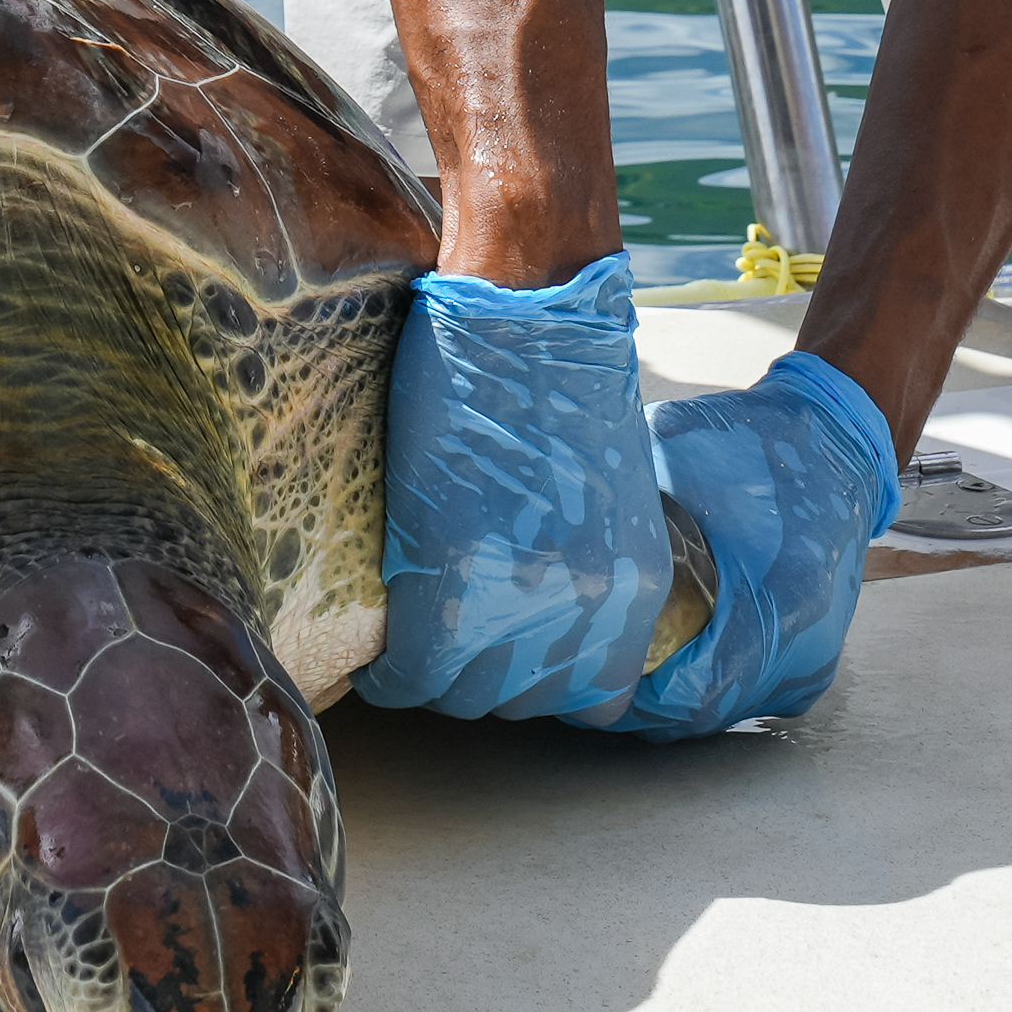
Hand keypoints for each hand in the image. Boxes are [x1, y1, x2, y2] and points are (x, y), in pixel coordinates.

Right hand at [356, 251, 681, 722]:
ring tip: (405, 626)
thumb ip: (578, 567)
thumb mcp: (602, 496)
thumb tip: (527, 616)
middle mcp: (586, 612)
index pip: (592, 700)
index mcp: (635, 589)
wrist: (531, 308)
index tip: (504, 653)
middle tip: (441, 635)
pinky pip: (408, 673)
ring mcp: (518, 603)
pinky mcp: (449, 581)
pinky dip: (386, 669)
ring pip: (457, 697)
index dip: (538, 680)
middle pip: (516, 703)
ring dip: (427, 672)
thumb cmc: (560, 379)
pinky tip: (377, 639)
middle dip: (474, 677)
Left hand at [594, 355, 902, 736]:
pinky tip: (659, 667)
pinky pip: (748, 697)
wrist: (836, 448)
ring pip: (724, 712)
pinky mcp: (813, 663)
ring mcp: (812, 660)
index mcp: (779, 596)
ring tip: (606, 676)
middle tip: (577, 681)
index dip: (628, 696)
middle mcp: (803, 644)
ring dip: (668, 704)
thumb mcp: (675, 449)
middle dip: (637, 705)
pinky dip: (702, 689)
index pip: (692, 690)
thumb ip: (618, 488)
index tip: (579, 677)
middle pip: (703, 712)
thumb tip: (540, 509)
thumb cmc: (755, 443)